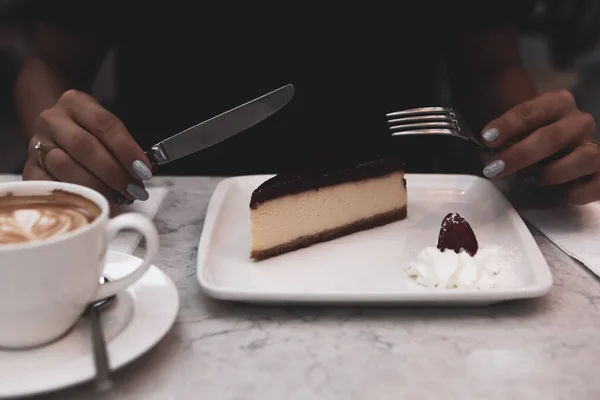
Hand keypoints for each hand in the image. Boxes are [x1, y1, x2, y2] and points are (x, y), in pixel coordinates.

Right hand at [22, 90, 153, 203]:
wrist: (54, 132)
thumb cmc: (89, 133)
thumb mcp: (105, 128)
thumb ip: (122, 145)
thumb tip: (142, 172)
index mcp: (75, 102)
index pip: (105, 124)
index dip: (127, 149)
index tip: (144, 170)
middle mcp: (52, 120)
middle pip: (85, 146)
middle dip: (114, 172)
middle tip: (134, 189)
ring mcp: (36, 143)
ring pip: (65, 166)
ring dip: (97, 186)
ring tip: (118, 197)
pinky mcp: (29, 168)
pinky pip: (49, 185)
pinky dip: (74, 195)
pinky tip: (92, 201)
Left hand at [480, 90, 598, 204]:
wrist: (551, 154)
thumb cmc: (526, 140)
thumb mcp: (513, 131)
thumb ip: (502, 137)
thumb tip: (484, 151)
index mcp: (557, 103)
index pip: (531, 111)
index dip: (508, 125)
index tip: (487, 138)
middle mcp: (579, 122)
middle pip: (552, 136)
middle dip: (519, 154)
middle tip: (493, 168)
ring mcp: (593, 147)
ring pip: (584, 157)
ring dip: (551, 172)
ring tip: (529, 181)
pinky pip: (597, 184)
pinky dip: (574, 192)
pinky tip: (555, 194)